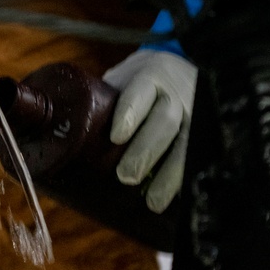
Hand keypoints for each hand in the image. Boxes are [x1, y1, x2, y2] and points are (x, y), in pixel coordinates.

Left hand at [103, 49, 196, 212]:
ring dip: (171, 174)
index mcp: (151, 75)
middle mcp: (178, 92)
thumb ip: (101, 99)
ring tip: (152, 201)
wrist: (184, 68)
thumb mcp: (123, 79)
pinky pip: (205, 155)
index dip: (129, 113)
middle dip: (145, 151)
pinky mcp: (211, 131)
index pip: (140, 91)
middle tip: (126, 177)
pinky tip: (183, 201)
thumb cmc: (142, 81)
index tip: (116, 136)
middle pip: (165, 121)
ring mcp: (199, 111)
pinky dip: (192, 179)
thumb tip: (59, 127)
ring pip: (188, 142)